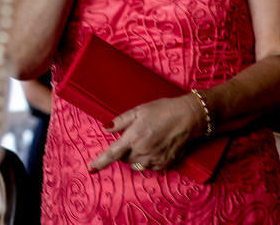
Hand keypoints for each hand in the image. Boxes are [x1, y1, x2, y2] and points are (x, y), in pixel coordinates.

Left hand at [88, 94, 202, 172]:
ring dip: (136, 157)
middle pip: (125, 159)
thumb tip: (105, 128)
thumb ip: (120, 121)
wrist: (188, 118)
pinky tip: (156, 147)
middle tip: (135, 137)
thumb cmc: (163, 110)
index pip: (112, 153)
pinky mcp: (164, 164)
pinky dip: (148, 160)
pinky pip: (150, 167)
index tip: (91, 169)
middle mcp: (142, 151)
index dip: (100, 162)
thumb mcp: (139, 110)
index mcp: (133, 136)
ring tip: (147, 141)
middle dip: (125, 151)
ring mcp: (154, 159)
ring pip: (136, 164)